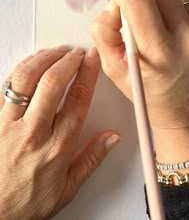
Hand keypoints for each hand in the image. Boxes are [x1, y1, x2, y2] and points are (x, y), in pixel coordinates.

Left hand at [0, 46, 119, 219]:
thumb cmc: (25, 203)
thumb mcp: (67, 189)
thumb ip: (91, 159)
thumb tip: (112, 137)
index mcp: (56, 148)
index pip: (77, 101)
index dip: (87, 74)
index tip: (92, 60)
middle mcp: (33, 133)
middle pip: (52, 83)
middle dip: (68, 60)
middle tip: (77, 52)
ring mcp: (9, 125)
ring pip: (26, 80)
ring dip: (44, 59)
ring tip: (57, 51)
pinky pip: (6, 86)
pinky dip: (21, 69)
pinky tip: (31, 63)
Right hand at [92, 0, 188, 162]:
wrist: (183, 109)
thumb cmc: (146, 92)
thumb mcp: (111, 68)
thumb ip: (104, 32)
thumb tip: (112, 4)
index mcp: (158, 53)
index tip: (116, 2)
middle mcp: (185, 39)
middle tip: (128, 5)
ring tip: (146, 11)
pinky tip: (162, 18)